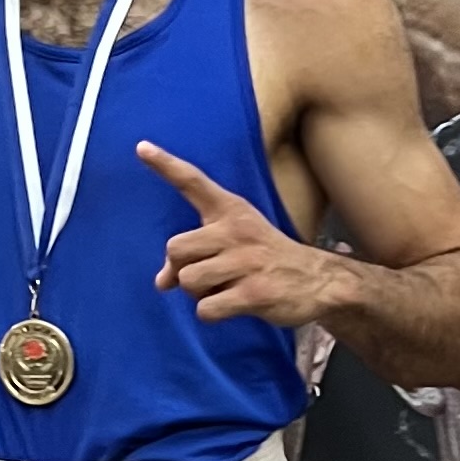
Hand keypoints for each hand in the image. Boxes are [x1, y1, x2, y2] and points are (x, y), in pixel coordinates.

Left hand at [141, 143, 330, 327]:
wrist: (318, 279)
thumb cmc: (265, 258)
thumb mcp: (234, 241)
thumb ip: (193, 254)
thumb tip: (161, 282)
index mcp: (231, 211)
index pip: (193, 182)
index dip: (165, 165)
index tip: (141, 147)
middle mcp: (237, 230)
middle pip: (175, 249)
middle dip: (181, 269)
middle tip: (209, 274)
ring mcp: (246, 262)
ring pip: (188, 281)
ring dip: (199, 294)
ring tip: (225, 288)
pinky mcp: (254, 293)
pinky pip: (206, 309)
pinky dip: (212, 313)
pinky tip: (233, 305)